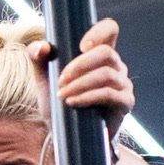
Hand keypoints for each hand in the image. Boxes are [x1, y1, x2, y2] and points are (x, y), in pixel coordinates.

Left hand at [32, 17, 133, 136]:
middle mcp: (116, 65)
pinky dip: (88, 97)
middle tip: (61, 79)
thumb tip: (42, 46)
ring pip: (106, 74)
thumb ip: (38, 59)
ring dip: (80, 84)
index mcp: (100, 53)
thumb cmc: (58, 103)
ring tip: (62, 95)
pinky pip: (110, 94)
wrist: (66, 135)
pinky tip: (73, 102)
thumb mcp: (44, 79)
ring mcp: (123, 83)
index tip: (81, 45)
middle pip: (106, 52)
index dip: (99, 31)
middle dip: (80, 64)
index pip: (110, 29)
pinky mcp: (125, 102)